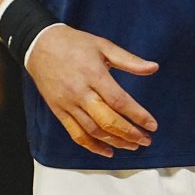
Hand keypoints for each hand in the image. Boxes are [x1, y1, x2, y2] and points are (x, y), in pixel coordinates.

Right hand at [26, 24, 158, 158]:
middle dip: (130, 134)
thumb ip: (129, 60)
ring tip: (132, 146)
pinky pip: (76, 134)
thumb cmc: (74, 43)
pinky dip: (92, 146)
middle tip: (146, 140)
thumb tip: (153, 67)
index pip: (119, 101)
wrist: (40, 45)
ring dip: (115, 142)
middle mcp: (80, 92)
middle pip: (107, 121)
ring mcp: (68, 104)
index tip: (152, 125)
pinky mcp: (59, 111)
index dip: (138, 115)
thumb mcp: (103, 45)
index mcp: (94, 74)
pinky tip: (107, 151)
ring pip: (93, 131)